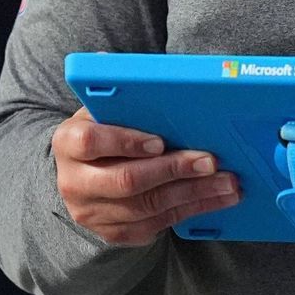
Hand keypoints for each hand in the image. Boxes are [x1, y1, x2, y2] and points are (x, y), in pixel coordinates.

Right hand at [52, 107, 239, 245]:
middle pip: (127, 180)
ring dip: (194, 195)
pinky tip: (216, 199)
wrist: (79, 178)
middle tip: (210, 162)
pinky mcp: (114, 233)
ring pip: (147, 207)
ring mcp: (93, 213)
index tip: (160, 141)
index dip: (126, 141)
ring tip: (227, 183)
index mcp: (68, 143)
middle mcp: (74, 182)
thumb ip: (117, 96)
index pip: (91, 142)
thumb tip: (111, 61)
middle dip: (174, 170)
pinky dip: (191, 211)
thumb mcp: (101, 113)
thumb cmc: (101, 135)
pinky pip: (156, 225)